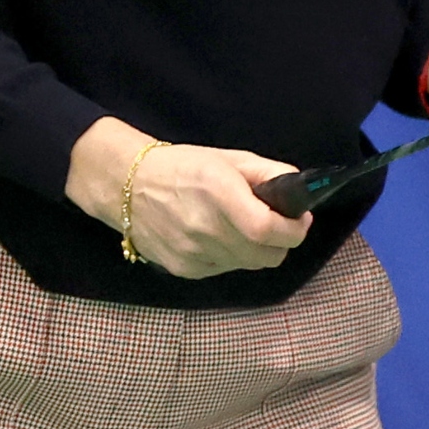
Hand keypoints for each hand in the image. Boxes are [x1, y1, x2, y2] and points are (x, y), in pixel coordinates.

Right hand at [66, 117, 312, 277]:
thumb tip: (300, 192)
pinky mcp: (184, 269)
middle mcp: (205, 227)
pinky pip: (226, 269)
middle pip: (267, 256)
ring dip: (256, 250)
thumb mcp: (229, 158)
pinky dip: (232, 256)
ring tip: (242, 227)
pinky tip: (217, 236)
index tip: (300, 221)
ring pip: (249, 265)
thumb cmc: (182, 167)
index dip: (294, 230)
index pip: (268, 229)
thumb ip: (269, 174)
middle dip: (282, 242)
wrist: (127, 186)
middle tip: (277, 224)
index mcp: (219, 192)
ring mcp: (193, 253)